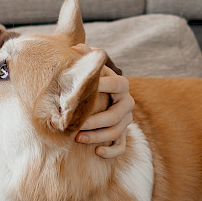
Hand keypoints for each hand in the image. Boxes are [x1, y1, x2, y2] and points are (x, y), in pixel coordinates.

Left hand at [72, 43, 134, 157]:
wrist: (97, 96)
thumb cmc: (89, 79)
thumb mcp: (88, 64)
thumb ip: (84, 54)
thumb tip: (75, 48)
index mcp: (121, 85)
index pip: (116, 84)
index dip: (102, 86)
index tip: (82, 91)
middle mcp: (127, 103)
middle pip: (115, 115)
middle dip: (94, 121)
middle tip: (75, 124)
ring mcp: (126, 120)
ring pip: (116, 132)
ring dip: (97, 137)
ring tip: (77, 138)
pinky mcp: (122, 135)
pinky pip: (121, 147)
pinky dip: (111, 151)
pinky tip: (97, 152)